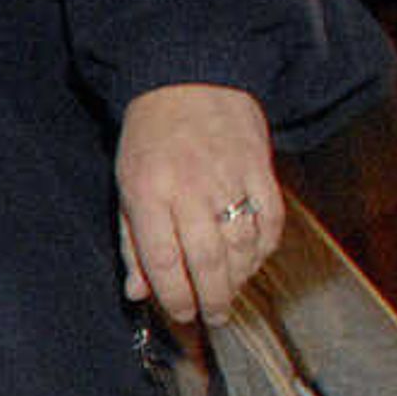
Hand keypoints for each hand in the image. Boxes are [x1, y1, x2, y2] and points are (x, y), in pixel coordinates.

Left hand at [116, 83, 280, 323]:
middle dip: (211, 297)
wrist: (191, 78)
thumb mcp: (126, 186)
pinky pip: (270, 221)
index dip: (175, 294)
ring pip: (242, 245)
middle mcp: (190, 188)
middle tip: (212, 317)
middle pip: (207, 259)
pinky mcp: (261, 168)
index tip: (181, 313)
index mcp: (149, 193)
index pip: (163, 259)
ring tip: (229, 293)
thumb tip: (138, 292)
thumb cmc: (151, 138)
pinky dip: (264, 249)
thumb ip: (132, 242)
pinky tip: (252, 261)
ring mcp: (230, 178)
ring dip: (238, 278)